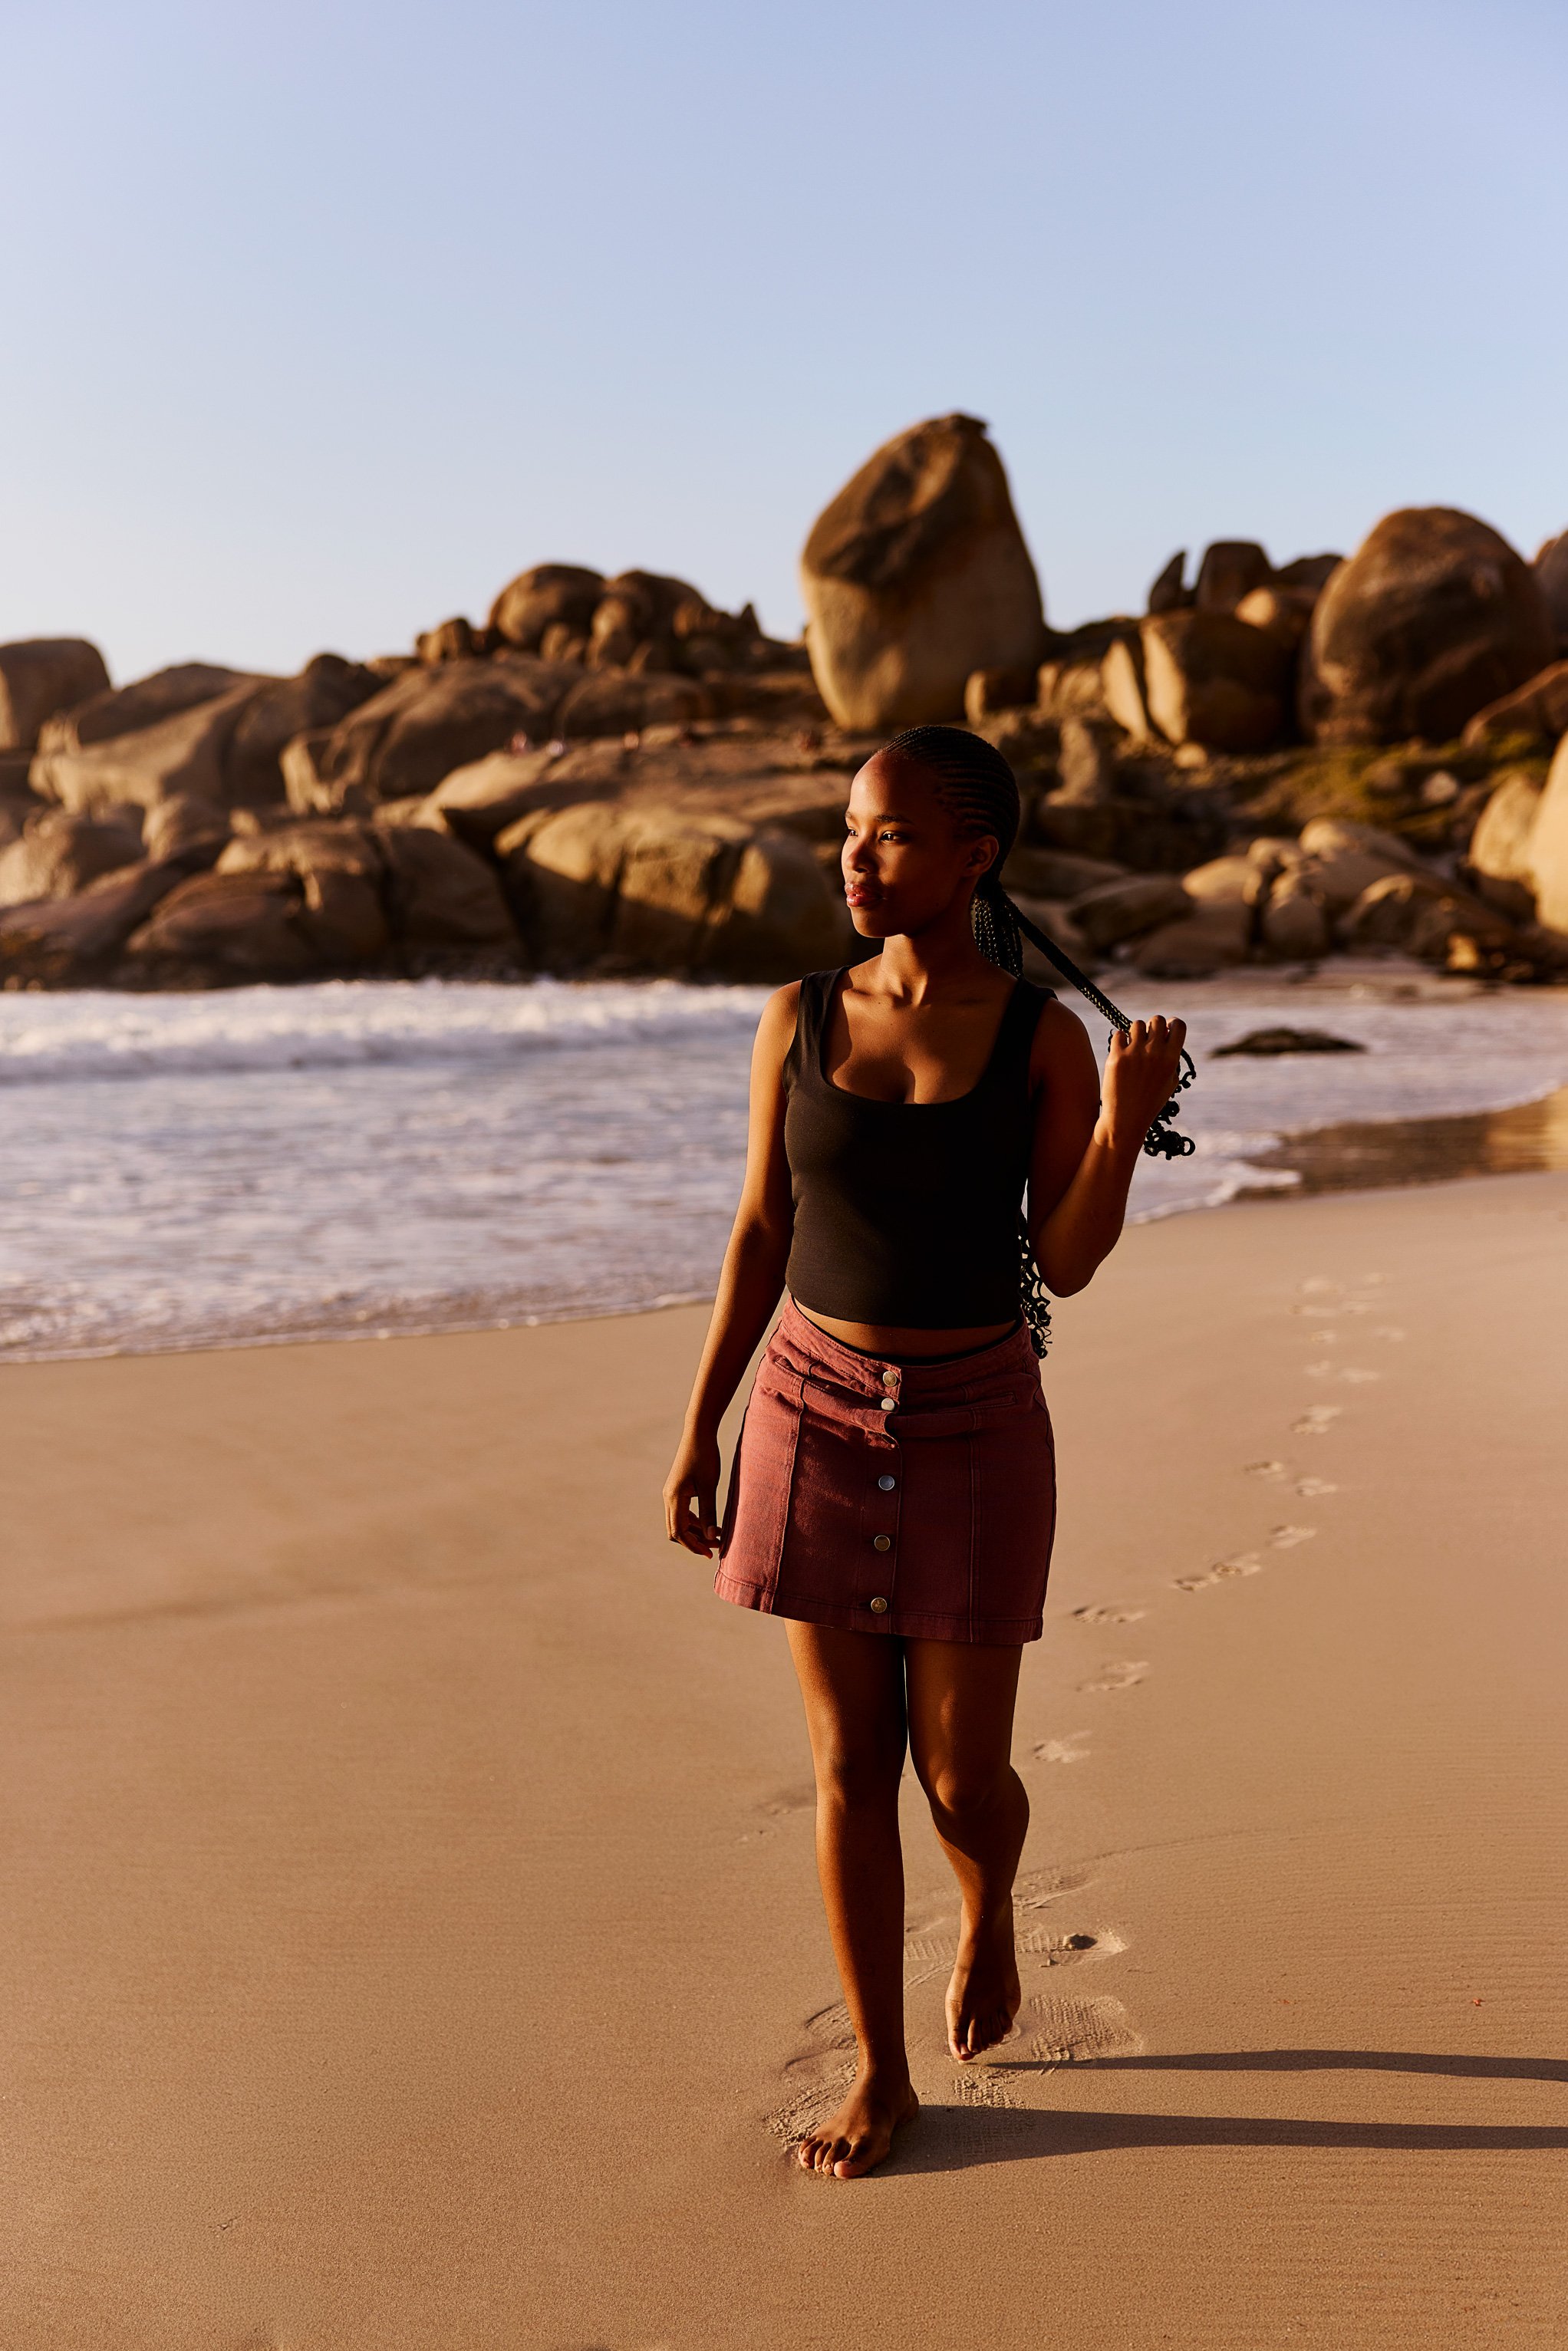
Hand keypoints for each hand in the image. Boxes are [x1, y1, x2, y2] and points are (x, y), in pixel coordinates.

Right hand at [663, 1429, 722, 1556]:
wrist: (698, 1432)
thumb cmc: (705, 1456)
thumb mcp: (710, 1486)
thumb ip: (709, 1513)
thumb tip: (711, 1538)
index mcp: (674, 1497)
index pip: (679, 1532)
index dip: (694, 1545)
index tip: (711, 1553)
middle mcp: (668, 1497)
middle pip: (675, 1531)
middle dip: (694, 1542)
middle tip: (715, 1547)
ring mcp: (671, 1493)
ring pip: (678, 1522)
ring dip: (695, 1532)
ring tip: (717, 1536)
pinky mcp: (677, 1489)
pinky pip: (682, 1512)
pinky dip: (694, 1522)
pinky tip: (711, 1523)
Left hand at [1101, 1016, 1187, 1150]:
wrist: (1126, 1119)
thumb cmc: (1150, 1101)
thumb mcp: (1170, 1081)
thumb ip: (1172, 1057)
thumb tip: (1168, 1033)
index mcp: (1171, 1059)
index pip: (1178, 1025)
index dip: (1172, 1024)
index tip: (1166, 1031)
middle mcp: (1155, 1053)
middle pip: (1157, 1019)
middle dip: (1153, 1027)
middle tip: (1148, 1040)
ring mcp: (1135, 1054)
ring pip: (1136, 1024)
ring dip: (1136, 1033)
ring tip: (1133, 1048)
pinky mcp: (1116, 1057)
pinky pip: (1119, 1034)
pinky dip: (1120, 1041)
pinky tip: (1121, 1053)